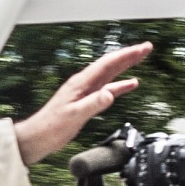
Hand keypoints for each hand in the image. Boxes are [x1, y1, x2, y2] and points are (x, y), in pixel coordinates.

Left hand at [14, 41, 150, 163]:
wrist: (38, 137)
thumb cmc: (51, 126)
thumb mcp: (74, 115)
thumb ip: (93, 104)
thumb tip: (109, 94)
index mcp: (81, 83)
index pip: (107, 64)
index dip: (126, 55)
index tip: (142, 48)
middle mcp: (83, 84)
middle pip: (110, 65)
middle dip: (129, 55)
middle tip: (147, 48)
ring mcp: (85, 91)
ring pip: (110, 74)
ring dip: (126, 66)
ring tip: (140, 58)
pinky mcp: (86, 101)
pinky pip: (107, 89)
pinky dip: (120, 85)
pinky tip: (130, 84)